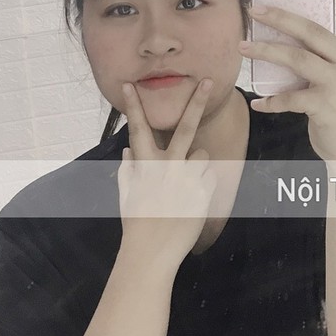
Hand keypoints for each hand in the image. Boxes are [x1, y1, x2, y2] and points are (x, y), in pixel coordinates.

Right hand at [116, 77, 218, 268]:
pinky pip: (209, 176)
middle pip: (185, 127)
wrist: (153, 253)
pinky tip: (191, 201)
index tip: (130, 85)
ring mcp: (188, 177)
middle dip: (196, 101)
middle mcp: (168, 166)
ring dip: (196, 166)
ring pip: (202, 155)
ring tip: (184, 190)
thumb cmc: (137, 225)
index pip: (138, 129)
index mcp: (145, 166)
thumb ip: (128, 173)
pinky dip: (202, 184)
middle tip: (209, 81)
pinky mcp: (204, 189)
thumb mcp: (127, 198)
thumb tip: (127, 152)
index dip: (133, 106)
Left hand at [241, 0, 335, 161]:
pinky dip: (271, 100)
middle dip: (281, 16)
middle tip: (254, 6)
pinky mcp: (327, 105)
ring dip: (266, 51)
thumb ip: (324, 52)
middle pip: (312, 30)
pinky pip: (291, 98)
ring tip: (242, 45)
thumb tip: (290, 27)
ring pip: (297, 59)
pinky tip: (257, 101)